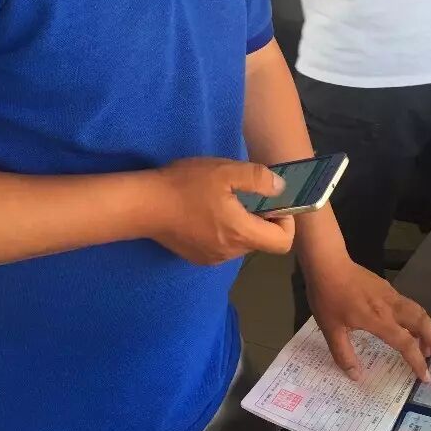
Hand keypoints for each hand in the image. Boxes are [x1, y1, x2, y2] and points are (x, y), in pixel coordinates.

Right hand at [150, 158, 296, 265]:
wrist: (143, 205)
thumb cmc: (185, 186)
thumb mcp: (225, 172)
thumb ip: (258, 179)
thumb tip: (281, 188)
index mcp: (241, 234)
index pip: (282, 243)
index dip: (287, 223)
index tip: (275, 203)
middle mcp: (230, 253)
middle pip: (262, 241)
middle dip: (262, 219)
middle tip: (246, 194)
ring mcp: (212, 258)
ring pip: (241, 243)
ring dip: (241, 224)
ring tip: (223, 200)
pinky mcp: (197, 256)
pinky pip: (222, 246)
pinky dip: (223, 231)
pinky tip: (205, 212)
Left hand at [305, 253, 430, 381]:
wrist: (328, 263)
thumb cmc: (328, 296)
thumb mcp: (330, 330)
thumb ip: (343, 354)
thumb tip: (356, 376)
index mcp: (379, 320)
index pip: (406, 344)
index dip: (417, 362)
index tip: (425, 377)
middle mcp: (390, 307)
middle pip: (423, 323)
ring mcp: (390, 295)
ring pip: (419, 312)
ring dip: (428, 330)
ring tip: (426, 347)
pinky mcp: (387, 287)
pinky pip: (409, 305)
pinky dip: (417, 319)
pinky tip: (408, 327)